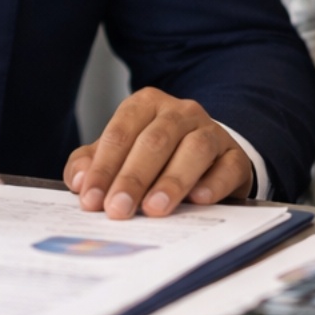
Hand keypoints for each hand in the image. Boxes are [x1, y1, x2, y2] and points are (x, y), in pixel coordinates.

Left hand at [63, 88, 252, 218]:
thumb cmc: (156, 157)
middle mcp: (180, 112)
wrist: (206, 158)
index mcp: (146, 105)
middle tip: (118, 210)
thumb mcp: (119, 155)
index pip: (121, 132)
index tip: (90, 199)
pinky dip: (213, 183)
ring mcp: (211, 131)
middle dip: (133, 178)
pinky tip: (198, 199)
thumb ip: (92, 164)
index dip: (103, 167)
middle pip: (154, 141)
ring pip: (194, 149)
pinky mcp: (235, 156)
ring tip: (155, 208)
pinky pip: (228, 166)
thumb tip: (80, 181)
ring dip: (172, 180)